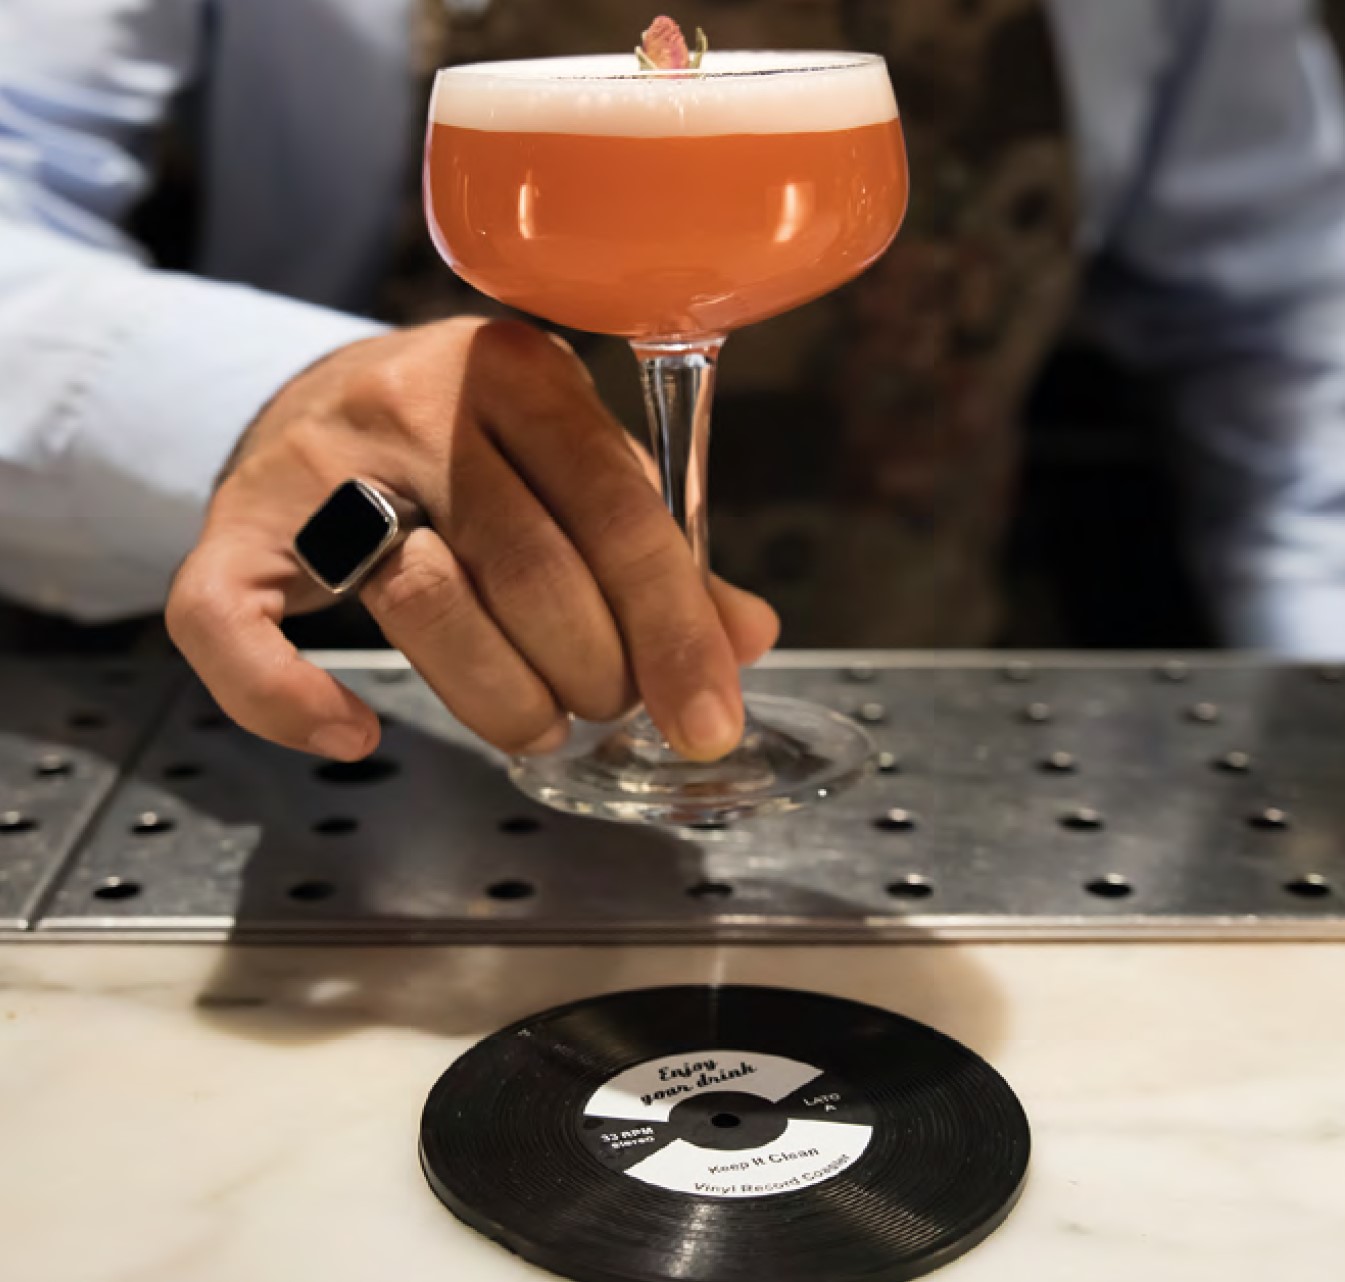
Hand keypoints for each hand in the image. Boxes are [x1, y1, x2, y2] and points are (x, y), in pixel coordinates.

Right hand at [166, 317, 777, 762]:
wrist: (316, 394)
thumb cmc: (469, 446)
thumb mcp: (571, 467)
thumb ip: (655, 549)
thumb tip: (746, 639)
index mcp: (520, 374)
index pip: (618, 513)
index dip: (673, 629)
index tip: (706, 719)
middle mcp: (416, 402)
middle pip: (529, 566)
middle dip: (593, 671)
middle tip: (606, 706)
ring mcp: (315, 461)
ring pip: (422, 603)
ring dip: (499, 698)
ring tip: (536, 722)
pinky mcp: (233, 523)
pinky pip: (235, 629)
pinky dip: (292, 702)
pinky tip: (355, 731)